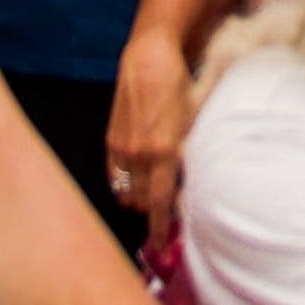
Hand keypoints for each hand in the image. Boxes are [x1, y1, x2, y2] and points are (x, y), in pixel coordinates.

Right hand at [106, 26, 196, 236]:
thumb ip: (186, 156)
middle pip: (143, 200)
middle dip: (153, 212)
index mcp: (162, 152)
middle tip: (164, 216)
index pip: (161, 202)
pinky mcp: (111, 141)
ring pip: (127, 191)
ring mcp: (122, 148)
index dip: (160, 227)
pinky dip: (123, 186)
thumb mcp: (193, 123)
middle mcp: (139, 154)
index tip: (160, 245)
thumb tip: (185, 185)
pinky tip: (132, 187)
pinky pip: (115, 176)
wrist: (149, 60)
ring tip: (151, 200)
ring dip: (139, 200)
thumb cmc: (179, 88)